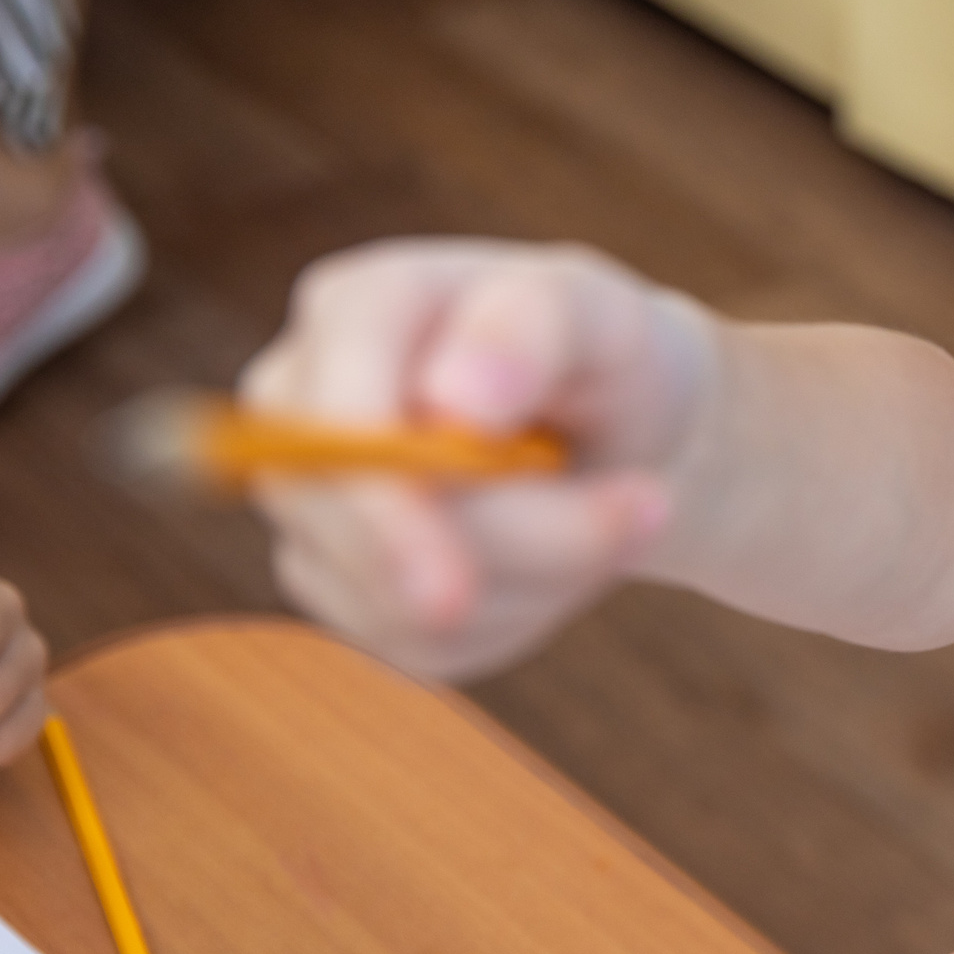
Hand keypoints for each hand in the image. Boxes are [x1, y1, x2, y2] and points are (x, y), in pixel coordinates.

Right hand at [240, 238, 711, 678]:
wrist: (624, 426)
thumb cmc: (600, 350)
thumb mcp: (598, 309)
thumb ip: (531, 325)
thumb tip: (455, 402)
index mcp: (355, 311)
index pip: (323, 411)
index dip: (382, 503)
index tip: (456, 585)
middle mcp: (304, 408)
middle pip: (355, 519)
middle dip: (514, 542)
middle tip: (649, 512)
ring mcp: (314, 503)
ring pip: (393, 599)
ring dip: (536, 579)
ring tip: (621, 512)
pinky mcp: (346, 582)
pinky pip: (418, 644)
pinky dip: (517, 618)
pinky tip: (563, 557)